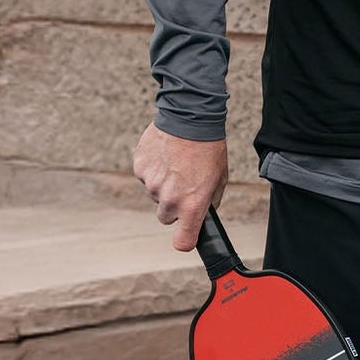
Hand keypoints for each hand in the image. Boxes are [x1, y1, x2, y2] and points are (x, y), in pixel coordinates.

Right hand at [133, 124, 228, 250]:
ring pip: (155, 195)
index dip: (185, 239)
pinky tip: (166, 155)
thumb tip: (204, 212)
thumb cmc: (209, 148)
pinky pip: (146, 177)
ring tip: (177, 164)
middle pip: (166, 217)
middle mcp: (169, 199)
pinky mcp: (140, 169)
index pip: (183, 241)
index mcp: (192, 204)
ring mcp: (151, 184)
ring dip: (164, 185)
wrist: (190, 118)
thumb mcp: (220, 177)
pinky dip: (153, 170)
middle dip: (174, 206)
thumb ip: (210, 201)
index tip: (187, 234)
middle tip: (185, 184)